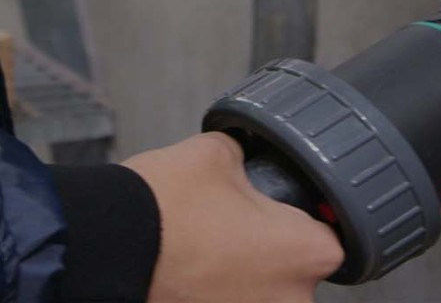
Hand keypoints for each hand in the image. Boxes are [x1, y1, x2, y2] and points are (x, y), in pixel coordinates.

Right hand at [123, 133, 343, 302]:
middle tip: (235, 223)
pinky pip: (231, 302)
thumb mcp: (215, 153)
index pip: (332, 239)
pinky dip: (216, 291)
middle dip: (270, 250)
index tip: (288, 209)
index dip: (310, 219)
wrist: (107, 247)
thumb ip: (245, 159)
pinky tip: (190, 270)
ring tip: (206, 247)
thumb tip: (243, 162)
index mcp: (302, 252)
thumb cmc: (166, 205)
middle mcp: (290, 302)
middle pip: (296, 273)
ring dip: (243, 276)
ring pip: (261, 293)